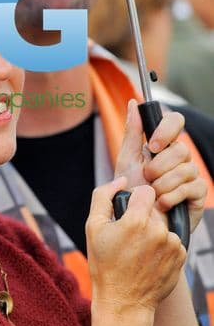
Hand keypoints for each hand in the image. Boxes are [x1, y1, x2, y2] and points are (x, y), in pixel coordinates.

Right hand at [86, 177, 185, 314]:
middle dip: (143, 218)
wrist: (124, 302)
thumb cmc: (104, 264)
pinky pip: (173, 241)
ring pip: (163, 225)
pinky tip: (149, 260)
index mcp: (136, 221)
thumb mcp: (93, 227)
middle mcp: (158, 231)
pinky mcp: (181, 257)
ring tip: (139, 252)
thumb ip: (103, 196)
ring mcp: (172, 245)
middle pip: (154, 209)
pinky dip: (163, 247)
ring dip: (153, 233)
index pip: (146, 191)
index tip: (128, 213)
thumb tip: (121, 180)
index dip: (135, 199)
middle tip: (129, 238)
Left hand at [115, 99, 206, 232]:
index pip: (175, 121)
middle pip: (180, 148)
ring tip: (151, 194)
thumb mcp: (127, 159)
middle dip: (158, 166)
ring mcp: (191, 174)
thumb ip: (132, 132)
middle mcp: (179, 157)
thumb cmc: (131, 191)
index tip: (152, 145)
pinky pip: (190, 187)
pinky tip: (162, 203)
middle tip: (146, 178)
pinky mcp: (198, 194)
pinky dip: (171, 196)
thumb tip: (133, 102)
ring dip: (162, 184)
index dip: (166, 129)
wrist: (136, 223)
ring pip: (185, 169)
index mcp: (163, 144)